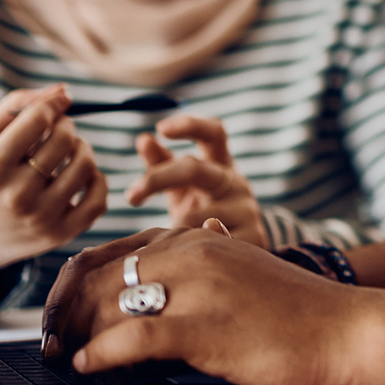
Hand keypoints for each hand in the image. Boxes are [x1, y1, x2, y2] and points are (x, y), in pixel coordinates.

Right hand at [0, 85, 106, 279]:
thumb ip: (19, 104)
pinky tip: (81, 175)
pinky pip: (98, 200)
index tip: (51, 109)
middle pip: (65, 140)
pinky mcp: (59, 235)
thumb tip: (64, 91)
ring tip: (69, 149)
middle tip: (57, 130)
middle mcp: (15, 195)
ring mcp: (39, 218)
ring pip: (85, 166)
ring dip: (83, 149)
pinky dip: (97, 180)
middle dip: (66, 126)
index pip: (39, 118)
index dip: (51, 105)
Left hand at [39, 219, 362, 384]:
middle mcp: (192, 252)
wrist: (351, 330)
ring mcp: (198, 288)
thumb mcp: (244, 276)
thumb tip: (163, 277)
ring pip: (108, 302)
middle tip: (48, 346)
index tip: (59, 317)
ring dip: (74, 335)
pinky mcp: (205, 327)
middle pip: (99, 275)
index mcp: (198, 239)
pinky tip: (88, 369)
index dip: (72, 286)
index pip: (110, 252)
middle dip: (62, 312)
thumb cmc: (300, 315)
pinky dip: (100, 355)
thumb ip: (204, 268)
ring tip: (64, 360)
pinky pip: (132, 338)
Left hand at [125, 114, 266, 245]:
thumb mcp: (183, 187)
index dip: (190, 125)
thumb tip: (144, 139)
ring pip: (194, 216)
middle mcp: (237, 183)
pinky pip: (209, 243)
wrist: (241, 253)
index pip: (214, 133)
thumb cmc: (205, 209)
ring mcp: (247, 210)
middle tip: (130, 196)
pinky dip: (191, 251)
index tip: (162, 128)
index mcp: (222, 164)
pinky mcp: (254, 238)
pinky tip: (185, 259)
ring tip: (167, 244)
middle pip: (197, 169)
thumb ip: (163, 163)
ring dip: (174, 229)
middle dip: (158, 179)